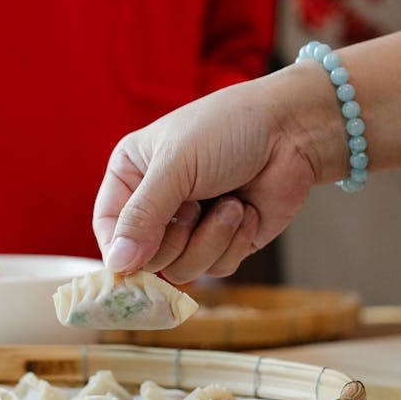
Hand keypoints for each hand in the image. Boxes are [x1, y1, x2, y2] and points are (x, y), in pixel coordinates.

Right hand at [93, 79, 315, 283]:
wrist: (292, 131)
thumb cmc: (228, 130)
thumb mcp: (176, 165)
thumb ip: (142, 215)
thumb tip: (116, 264)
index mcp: (133, 174)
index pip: (108, 226)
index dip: (119, 249)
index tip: (133, 263)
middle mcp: (158, 202)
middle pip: (146, 257)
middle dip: (177, 237)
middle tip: (195, 205)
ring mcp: (193, 224)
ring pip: (182, 269)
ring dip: (211, 238)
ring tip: (229, 203)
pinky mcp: (226, 241)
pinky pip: (217, 269)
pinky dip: (235, 241)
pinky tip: (247, 210)